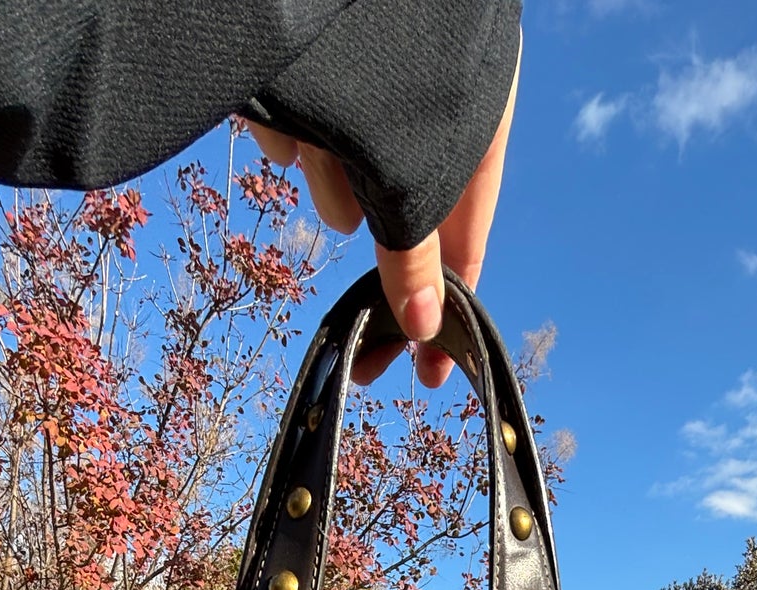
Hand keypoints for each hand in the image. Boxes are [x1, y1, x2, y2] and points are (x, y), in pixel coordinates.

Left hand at [245, 40, 518, 387]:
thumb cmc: (376, 50)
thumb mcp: (406, 167)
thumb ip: (414, 248)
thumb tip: (429, 327)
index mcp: (477, 117)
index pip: (468, 234)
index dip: (448, 304)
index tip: (429, 371)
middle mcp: (430, 101)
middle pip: (399, 207)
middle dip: (371, 230)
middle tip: (352, 306)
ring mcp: (370, 85)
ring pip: (343, 164)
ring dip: (324, 167)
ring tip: (308, 137)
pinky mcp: (310, 70)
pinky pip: (302, 125)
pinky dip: (290, 128)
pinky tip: (279, 108)